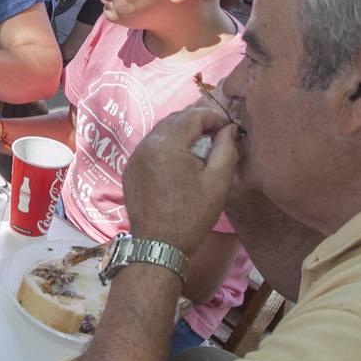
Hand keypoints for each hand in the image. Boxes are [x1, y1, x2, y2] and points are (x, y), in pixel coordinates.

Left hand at [121, 105, 238, 253]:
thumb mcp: (218, 182)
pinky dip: (167, 146)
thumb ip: (226, 148)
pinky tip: (180, 160)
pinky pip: (151, 147)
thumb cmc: (192, 215)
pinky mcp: (130, 168)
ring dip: (182, 133)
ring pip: (161, 132)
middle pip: (175, 120)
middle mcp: (146, 144)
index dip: (214, 116)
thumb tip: (230, 128)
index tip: (228, 127)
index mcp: (167, 144)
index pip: (192, 115)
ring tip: (201, 146)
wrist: (159, 245)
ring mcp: (135, 156)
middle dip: (197, 122)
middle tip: (217, 133)